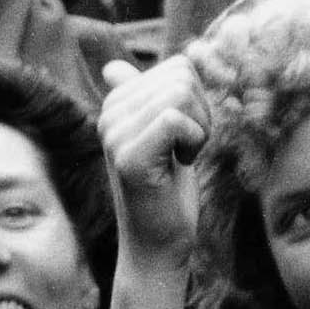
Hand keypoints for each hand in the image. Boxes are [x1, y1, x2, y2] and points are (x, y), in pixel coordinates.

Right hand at [100, 56, 208, 280]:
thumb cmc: (167, 188)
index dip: (198, 102)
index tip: (181, 137)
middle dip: (200, 114)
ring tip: (179, 158)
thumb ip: (145, 98)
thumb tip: (112, 66)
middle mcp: (109, 114)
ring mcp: (115, 135)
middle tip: (183, 150)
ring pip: (180, 94)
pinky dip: (193, 141)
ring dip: (198, 129)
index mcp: (116, 103)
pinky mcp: (129, 157)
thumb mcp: (160, 134)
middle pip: (182, 77)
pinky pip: (175, 119)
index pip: (179, 67)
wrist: (159, 242)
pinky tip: (179, 165)